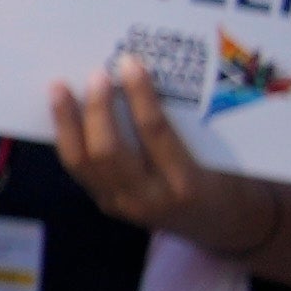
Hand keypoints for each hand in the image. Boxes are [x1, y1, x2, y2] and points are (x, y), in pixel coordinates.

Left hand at [40, 58, 274, 251]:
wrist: (224, 226)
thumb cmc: (230, 182)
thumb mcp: (222, 157)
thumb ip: (192, 125)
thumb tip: (153, 75)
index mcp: (186, 183)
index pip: (154, 134)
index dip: (140, 96)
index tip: (130, 64)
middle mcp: (150, 198)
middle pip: (108, 151)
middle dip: (97, 109)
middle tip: (95, 75)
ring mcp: (123, 206)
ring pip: (82, 163)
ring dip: (67, 122)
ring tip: (59, 88)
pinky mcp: (108, 205)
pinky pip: (79, 170)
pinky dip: (67, 138)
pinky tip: (61, 115)